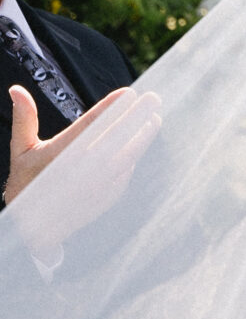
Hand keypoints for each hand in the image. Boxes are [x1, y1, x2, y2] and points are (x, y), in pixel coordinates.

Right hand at [3, 85, 161, 258]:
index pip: (91, 125)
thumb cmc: (27, 183)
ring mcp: (98, 184)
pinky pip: (127, 171)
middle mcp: (82, 169)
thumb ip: (24, 119)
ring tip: (154, 118)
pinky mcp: (108, 196)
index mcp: (60, 154)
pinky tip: (141, 141)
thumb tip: (16, 88)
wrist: (34, 230)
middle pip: (117, 137)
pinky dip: (135, 155)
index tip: (128, 93)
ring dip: (143, 136)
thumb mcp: (21, 151)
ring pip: (128, 154)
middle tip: (152, 99)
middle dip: (137, 116)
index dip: (112, 108)